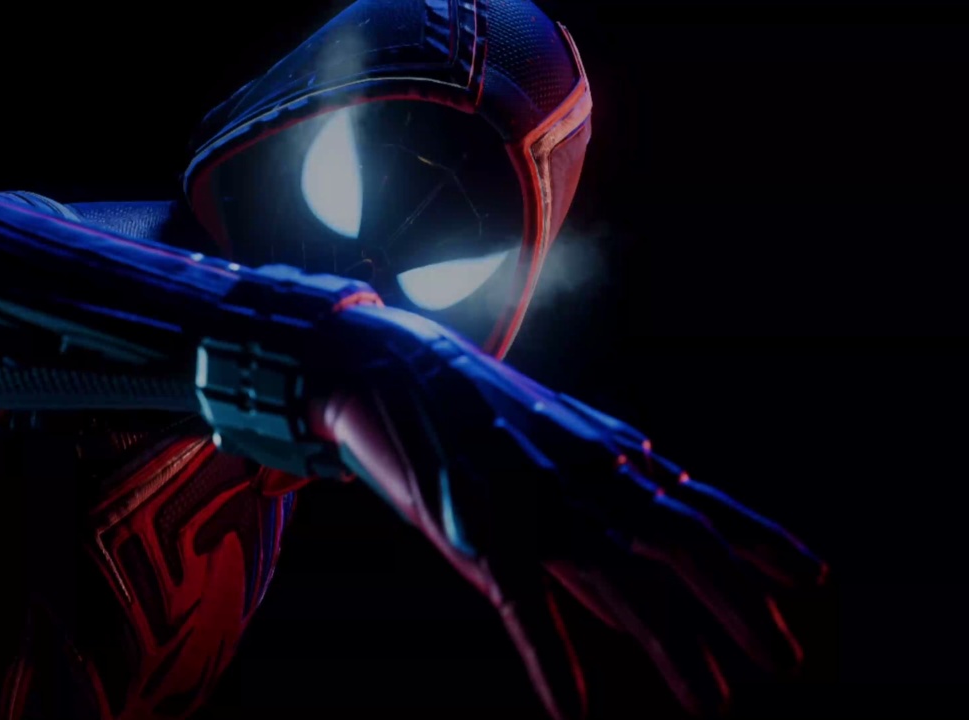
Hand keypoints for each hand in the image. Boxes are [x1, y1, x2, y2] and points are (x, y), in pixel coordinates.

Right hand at [308, 304, 827, 718]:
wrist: (384, 363)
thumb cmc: (467, 410)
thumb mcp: (548, 445)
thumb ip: (599, 505)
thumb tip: (645, 575)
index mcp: (601, 453)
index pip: (699, 498)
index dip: (759, 538)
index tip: (813, 575)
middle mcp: (583, 474)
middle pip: (681, 538)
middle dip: (738, 602)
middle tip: (782, 661)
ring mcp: (533, 500)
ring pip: (619, 576)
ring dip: (672, 643)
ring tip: (714, 702)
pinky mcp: (477, 530)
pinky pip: (524, 604)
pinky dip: (551, 659)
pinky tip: (574, 710)